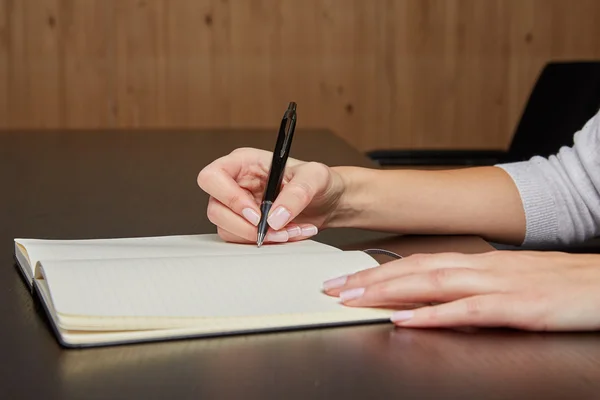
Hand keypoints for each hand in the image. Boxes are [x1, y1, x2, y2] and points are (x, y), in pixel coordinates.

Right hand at [197, 147, 344, 243]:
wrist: (329, 202)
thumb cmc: (319, 181)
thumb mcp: (315, 178)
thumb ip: (297, 193)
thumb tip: (274, 218)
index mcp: (243, 163)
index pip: (212, 177)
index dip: (228, 197)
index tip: (256, 213)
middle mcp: (235, 183)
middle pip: (215, 209)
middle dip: (246, 226)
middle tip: (275, 230)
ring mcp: (237, 206)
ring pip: (226, 229)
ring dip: (258, 237)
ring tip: (290, 232)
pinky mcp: (245, 225)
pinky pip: (242, 240)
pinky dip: (265, 243)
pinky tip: (288, 235)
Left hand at [323, 251, 599, 330]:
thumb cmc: (558, 283)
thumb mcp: (507, 280)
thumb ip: (469, 287)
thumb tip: (433, 298)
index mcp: (476, 263)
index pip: (416, 262)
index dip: (378, 269)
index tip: (347, 277)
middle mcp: (479, 269)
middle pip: (413, 270)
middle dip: (369, 279)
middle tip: (333, 288)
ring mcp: (496, 286)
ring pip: (431, 284)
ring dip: (388, 291)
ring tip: (354, 298)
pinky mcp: (516, 308)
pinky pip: (466, 311)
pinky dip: (432, 314)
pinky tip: (406, 319)